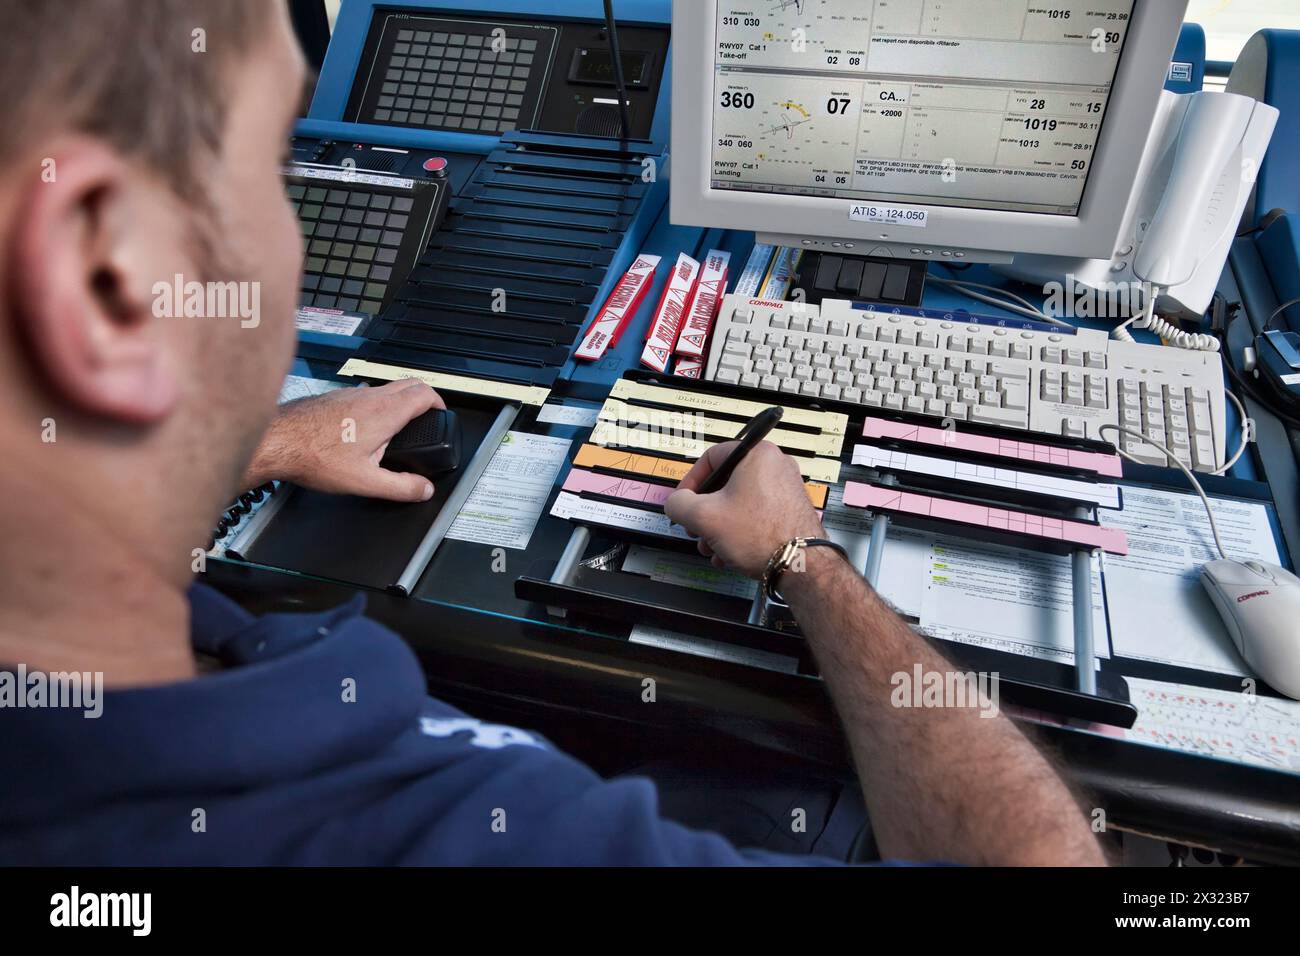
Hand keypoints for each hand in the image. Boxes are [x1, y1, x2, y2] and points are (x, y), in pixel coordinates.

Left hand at [244, 380, 445, 501]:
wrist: (276, 440)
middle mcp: (369, 397)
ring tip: (398, 423)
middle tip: (427, 415)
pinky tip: (364, 426)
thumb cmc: (312, 456)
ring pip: (386, 387)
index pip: (425, 393)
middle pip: (409, 383)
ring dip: (399, 400)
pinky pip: (365, 393)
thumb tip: (423, 489)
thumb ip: (400, 487)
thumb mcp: (364, 482)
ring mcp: (350, 393)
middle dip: (424, 397)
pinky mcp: (335, 396)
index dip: (439, 403)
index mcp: (384, 413)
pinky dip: (376, 403)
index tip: (441, 414)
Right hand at [664, 440, 824, 577]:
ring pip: (738, 503)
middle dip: (705, 512)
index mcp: (757, 454)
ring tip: (712, 547)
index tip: (684, 500)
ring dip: (718, 526)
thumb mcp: (704, 517)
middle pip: (725, 483)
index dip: (691, 481)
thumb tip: (676, 503)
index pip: (712, 457)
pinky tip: (728, 553)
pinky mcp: (790, 509)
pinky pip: (755, 514)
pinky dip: (738, 531)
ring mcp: (785, 488)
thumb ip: (679, 504)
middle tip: (696, 527)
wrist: (800, 565)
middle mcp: (775, 466)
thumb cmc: (761, 535)